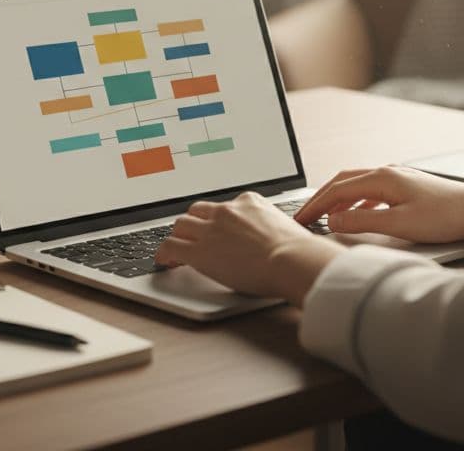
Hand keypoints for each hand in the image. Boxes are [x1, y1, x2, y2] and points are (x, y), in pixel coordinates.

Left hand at [155, 191, 345, 303]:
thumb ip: (272, 228)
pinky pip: (171, 247)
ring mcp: (210, 230)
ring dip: (179, 236)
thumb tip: (276, 239)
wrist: (291, 260)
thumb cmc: (297, 251)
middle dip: (194, 224)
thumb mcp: (286, 228)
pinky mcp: (199, 251)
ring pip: (181, 225)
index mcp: (249, 202)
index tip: (217, 229)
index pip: (224, 207)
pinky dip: (165, 254)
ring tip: (177, 248)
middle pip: (198, 211)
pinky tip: (165, 261)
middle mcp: (227, 211)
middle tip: (193, 237)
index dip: (217, 220)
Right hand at [294, 165, 463, 242]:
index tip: (299, 220)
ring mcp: (397, 178)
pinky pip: (371, 191)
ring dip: (337, 201)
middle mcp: (387, 172)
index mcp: (381, 178)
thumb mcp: (398, 224)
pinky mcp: (407, 186)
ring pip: (356, 186)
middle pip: (342, 182)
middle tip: (304, 217)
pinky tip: (357, 216)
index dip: (314, 207)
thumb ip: (362, 223)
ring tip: (324, 218)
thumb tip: (333, 222)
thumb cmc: (445, 217)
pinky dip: (356, 203)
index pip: (336, 191)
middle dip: (320, 200)